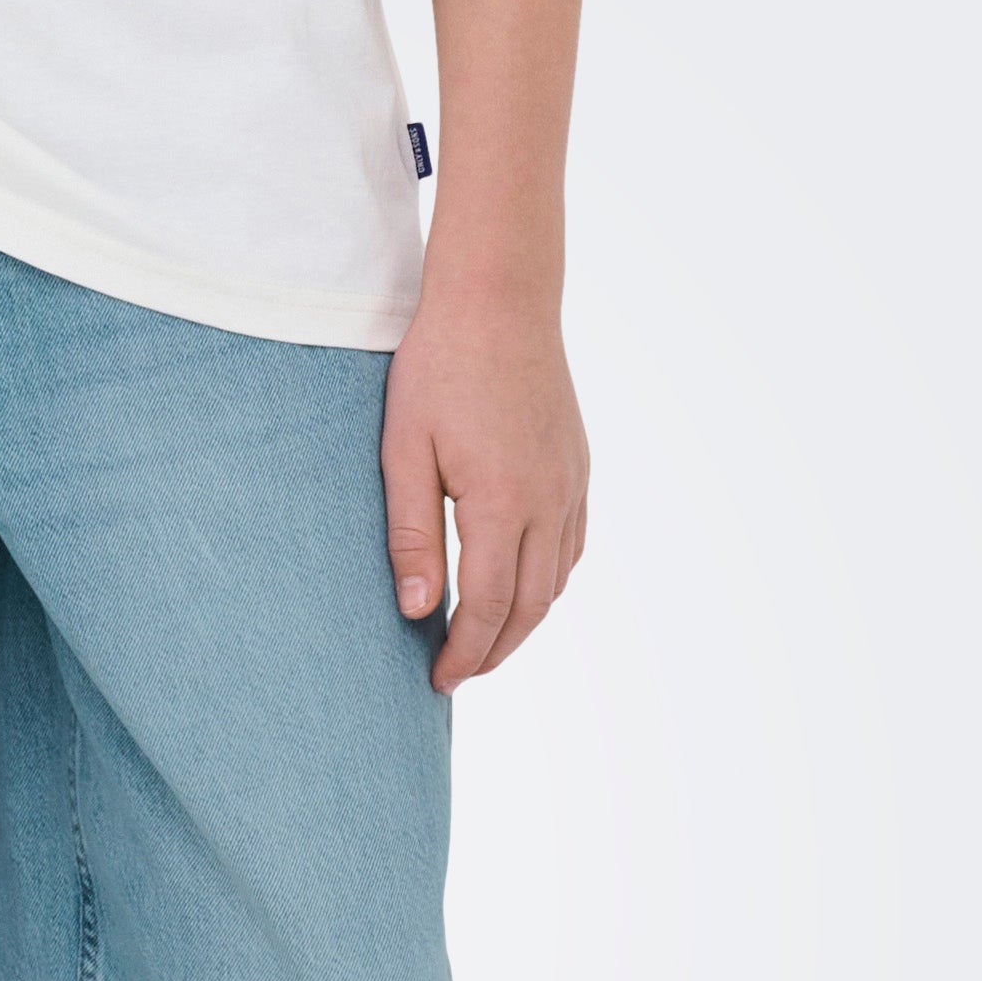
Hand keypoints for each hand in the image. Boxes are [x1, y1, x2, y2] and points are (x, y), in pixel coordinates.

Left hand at [381, 278, 588, 692]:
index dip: (465, 653)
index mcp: (502, 503)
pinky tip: (520, 588)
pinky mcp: (578, 466)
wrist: (499, 299)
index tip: (438, 681)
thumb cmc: (438, 367)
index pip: (486, 607)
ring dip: (524, 621)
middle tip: (456, 675)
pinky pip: (572, 545)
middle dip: (494, 650)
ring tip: (483, 641)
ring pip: (557, 581)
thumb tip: (415, 611)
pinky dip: (548, 581)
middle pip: (530, 607)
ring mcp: (571, 483)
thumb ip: (409, 535)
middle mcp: (549, 501)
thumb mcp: (404, 452)